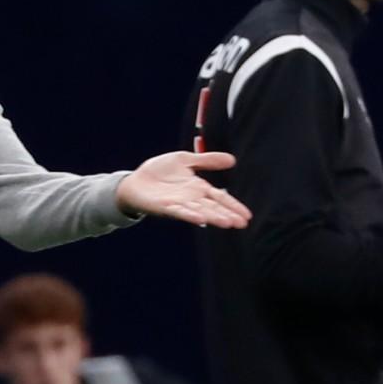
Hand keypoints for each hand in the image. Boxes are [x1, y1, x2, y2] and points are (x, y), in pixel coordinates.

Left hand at [116, 151, 251, 228]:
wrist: (136, 181)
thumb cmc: (160, 172)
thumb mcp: (185, 160)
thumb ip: (207, 160)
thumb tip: (232, 160)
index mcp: (198, 188)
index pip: (220, 198)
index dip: (234, 206)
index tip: (247, 216)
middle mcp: (191, 199)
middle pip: (213, 208)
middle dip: (227, 215)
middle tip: (242, 223)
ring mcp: (179, 204)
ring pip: (200, 212)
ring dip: (213, 218)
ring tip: (228, 223)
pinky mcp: (164, 207)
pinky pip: (179, 212)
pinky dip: (190, 215)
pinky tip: (201, 220)